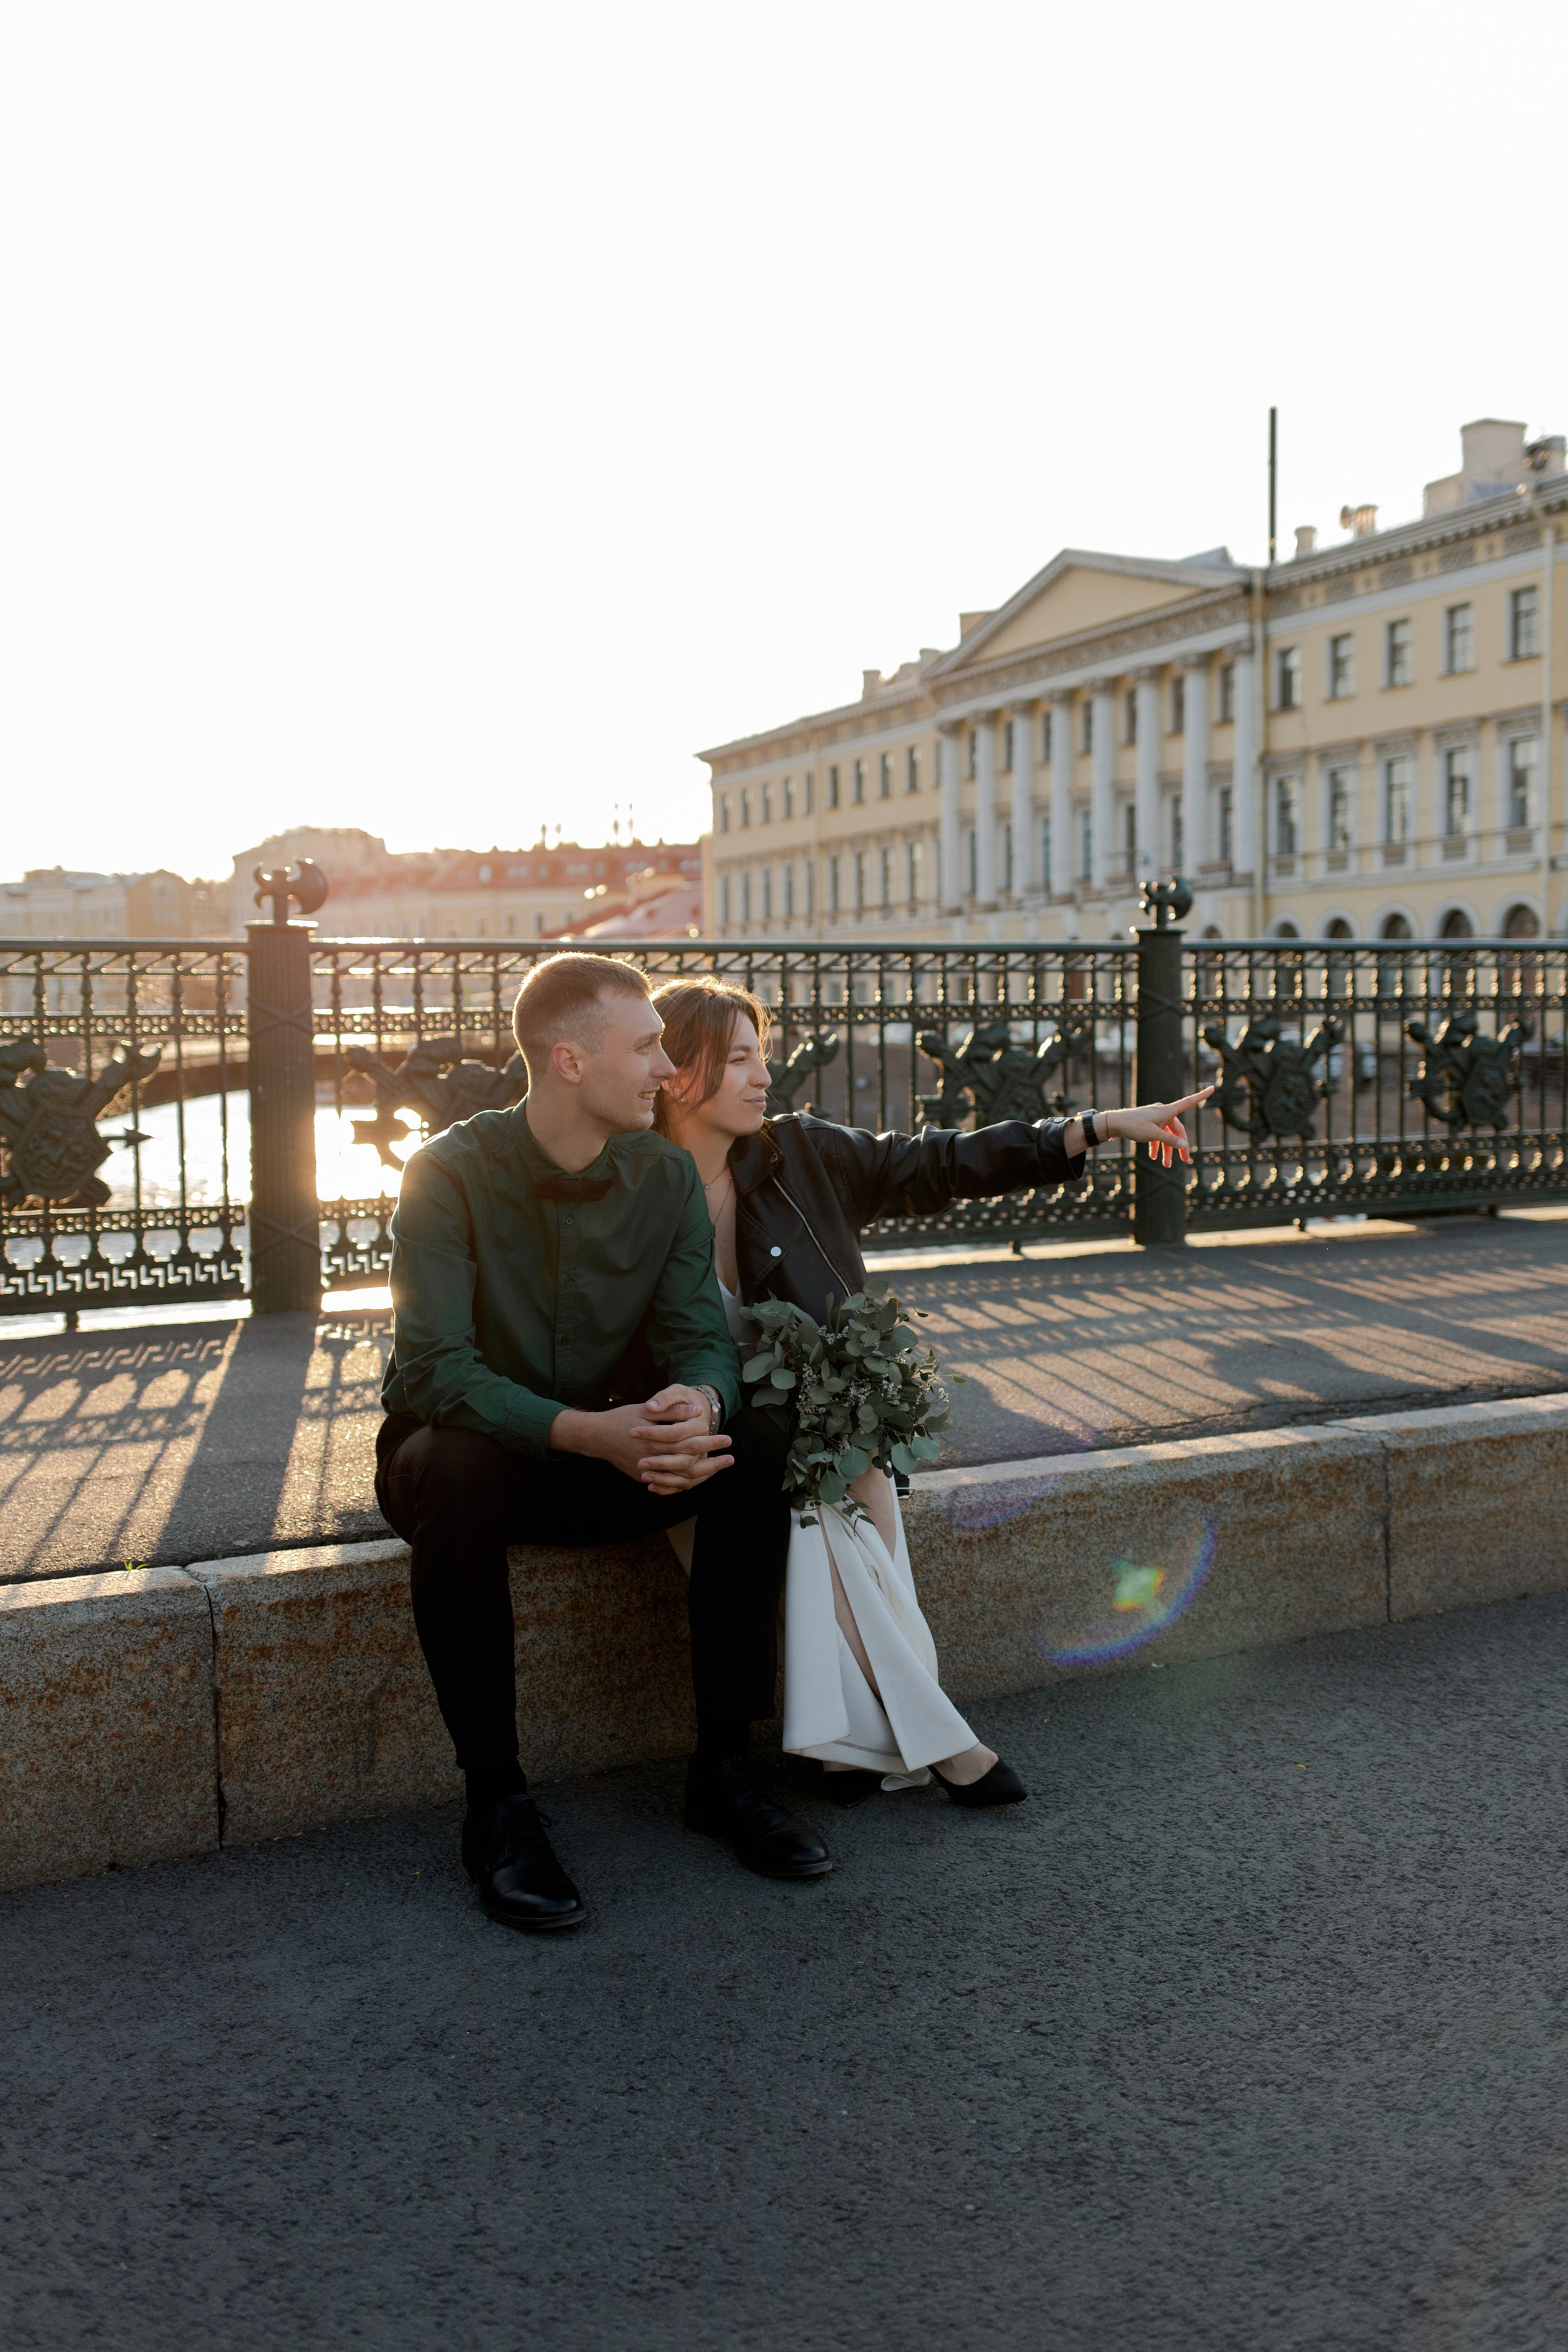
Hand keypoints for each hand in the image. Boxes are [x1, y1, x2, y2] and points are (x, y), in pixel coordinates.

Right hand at [548, 1391, 732, 1495]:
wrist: (595, 1436)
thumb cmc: (622, 1418)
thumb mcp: (646, 1410)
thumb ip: (671, 1411)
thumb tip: (695, 1411)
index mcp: (657, 1442)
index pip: (690, 1444)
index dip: (710, 1442)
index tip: (727, 1439)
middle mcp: (654, 1461)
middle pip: (690, 1465)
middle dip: (712, 1462)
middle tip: (730, 1458)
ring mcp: (647, 1473)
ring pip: (680, 1481)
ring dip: (701, 1475)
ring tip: (717, 1469)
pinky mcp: (642, 1478)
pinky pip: (667, 1486)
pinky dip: (682, 1484)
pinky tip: (695, 1478)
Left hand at [1105, 1087, 1212, 1167]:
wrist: (1114, 1124)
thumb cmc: (1133, 1126)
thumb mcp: (1153, 1135)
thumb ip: (1169, 1140)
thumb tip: (1184, 1144)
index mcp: (1167, 1111)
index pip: (1188, 1102)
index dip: (1201, 1096)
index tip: (1212, 1088)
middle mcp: (1163, 1112)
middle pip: (1177, 1129)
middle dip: (1180, 1145)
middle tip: (1185, 1161)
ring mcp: (1155, 1117)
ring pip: (1166, 1134)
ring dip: (1167, 1149)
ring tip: (1165, 1165)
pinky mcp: (1148, 1123)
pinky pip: (1157, 1134)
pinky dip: (1157, 1145)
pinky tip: (1154, 1156)